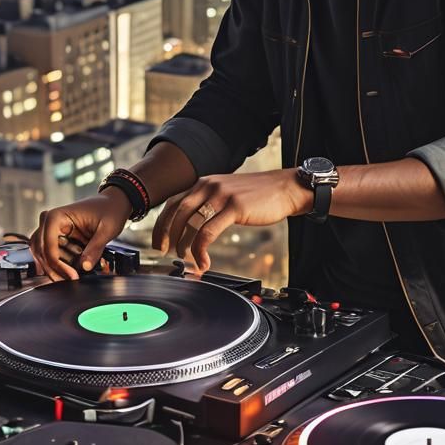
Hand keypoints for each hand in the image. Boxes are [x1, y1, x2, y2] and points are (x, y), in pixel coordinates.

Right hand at [29, 189, 131, 280]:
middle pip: (41, 251)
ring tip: (75, 272)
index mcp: (57, 216)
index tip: (71, 276)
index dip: (57, 263)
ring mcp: (52, 230)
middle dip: (54, 268)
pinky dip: (60, 264)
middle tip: (71, 280)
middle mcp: (50, 222)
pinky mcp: (58, 238)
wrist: (114, 203)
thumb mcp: (106, 229)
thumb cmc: (110, 210)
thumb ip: (95, 248)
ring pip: (42, 255)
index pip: (48, 244)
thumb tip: (84, 267)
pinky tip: (73, 268)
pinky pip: (51, 254)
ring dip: (56, 267)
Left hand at [152, 170, 311, 271]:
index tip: (158, 240)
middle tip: (164, 252)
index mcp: (205, 183)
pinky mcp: (234, 207)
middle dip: (166, 234)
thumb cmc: (258, 194)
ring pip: (191, 222)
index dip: (162, 223)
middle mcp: (209, 186)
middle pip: (177, 211)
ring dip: (184, 244)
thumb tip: (193, 224)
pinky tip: (204, 261)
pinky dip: (201, 250)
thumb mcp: (228, 193)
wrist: (285, 188)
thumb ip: (210, 202)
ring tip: (185, 259)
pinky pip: (208, 232)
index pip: (174, 202)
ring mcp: (221, 195)